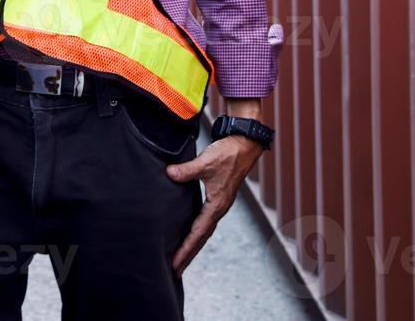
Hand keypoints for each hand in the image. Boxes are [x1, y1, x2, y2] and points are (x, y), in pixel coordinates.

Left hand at [165, 133, 264, 274]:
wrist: (245, 144)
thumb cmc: (228, 154)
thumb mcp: (206, 162)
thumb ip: (186, 170)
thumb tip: (169, 174)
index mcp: (217, 205)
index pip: (198, 233)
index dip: (186, 248)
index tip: (176, 262)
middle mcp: (219, 208)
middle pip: (202, 237)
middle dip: (189, 253)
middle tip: (176, 270)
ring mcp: (219, 203)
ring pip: (204, 230)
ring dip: (193, 244)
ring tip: (181, 257)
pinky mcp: (218, 197)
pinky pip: (205, 220)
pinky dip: (196, 230)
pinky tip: (189, 232)